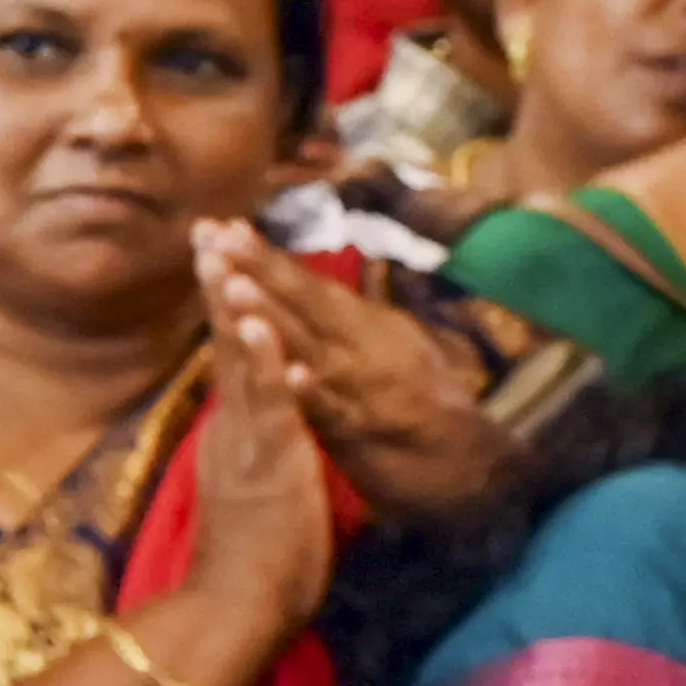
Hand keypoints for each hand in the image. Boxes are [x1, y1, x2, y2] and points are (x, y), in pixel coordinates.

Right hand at [174, 246, 340, 659]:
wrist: (235, 607)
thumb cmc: (254, 563)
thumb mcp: (254, 492)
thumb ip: (253, 453)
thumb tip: (252, 430)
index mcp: (233, 433)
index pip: (229, 356)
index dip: (224, 304)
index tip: (216, 255)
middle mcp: (233, 427)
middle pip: (224, 343)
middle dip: (219, 283)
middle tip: (207, 229)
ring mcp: (248, 441)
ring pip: (239, 363)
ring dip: (235, 305)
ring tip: (227, 256)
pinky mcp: (270, 461)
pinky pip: (269, 403)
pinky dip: (265, 361)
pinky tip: (262, 324)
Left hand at [194, 220, 512, 525]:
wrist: (463, 459)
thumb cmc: (423, 392)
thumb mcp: (390, 340)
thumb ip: (350, 311)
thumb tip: (312, 279)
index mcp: (361, 322)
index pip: (306, 284)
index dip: (266, 256)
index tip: (224, 226)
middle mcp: (357, 346)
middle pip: (303, 304)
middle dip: (262, 270)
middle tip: (221, 239)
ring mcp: (357, 386)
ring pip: (308, 348)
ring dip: (274, 320)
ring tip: (236, 288)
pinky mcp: (359, 429)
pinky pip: (332, 410)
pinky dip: (313, 393)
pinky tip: (293, 374)